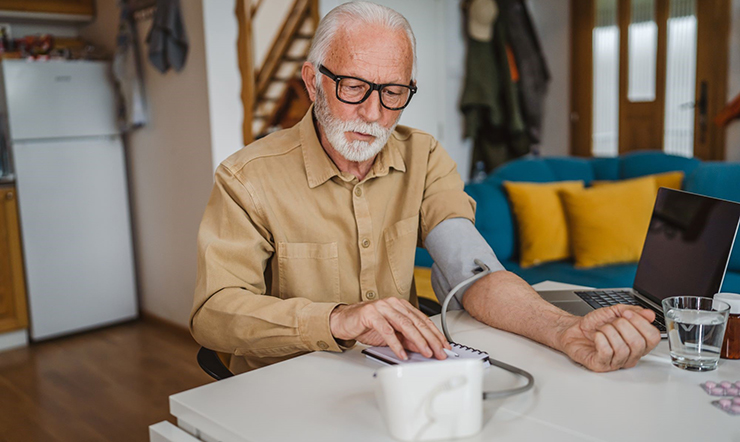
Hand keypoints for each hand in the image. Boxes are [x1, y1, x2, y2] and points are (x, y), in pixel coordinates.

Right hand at [330, 297, 450, 360]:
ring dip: (418, 341)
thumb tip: (425, 348)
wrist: (343, 321)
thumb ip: (408, 339)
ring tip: (426, 353)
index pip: (423, 320)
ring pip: (405, 325)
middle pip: (417, 322)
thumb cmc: (367, 325)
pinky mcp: (370, 314)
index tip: (445, 346)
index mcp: (401, 305)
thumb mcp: (392, 334)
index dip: (435, 333)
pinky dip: (396, 344)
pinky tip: (402, 354)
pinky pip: (386, 330)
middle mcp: (393, 303)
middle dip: (431, 339)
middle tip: (440, 352)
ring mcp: (382, 307)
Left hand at [557, 305, 660, 371]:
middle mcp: (629, 355)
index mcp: (637, 343)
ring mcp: (615, 362)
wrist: (574, 330)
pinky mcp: (601, 365)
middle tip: (612, 322)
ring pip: (622, 348)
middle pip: (638, 343)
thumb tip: (649, 314)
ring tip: (602, 329)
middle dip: (623, 326)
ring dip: (609, 331)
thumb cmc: (594, 324)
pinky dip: (600, 339)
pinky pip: (606, 352)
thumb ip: (633, 311)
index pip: (653, 338)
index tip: (627, 313)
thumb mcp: (614, 312)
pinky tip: (596, 336)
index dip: (641, 323)